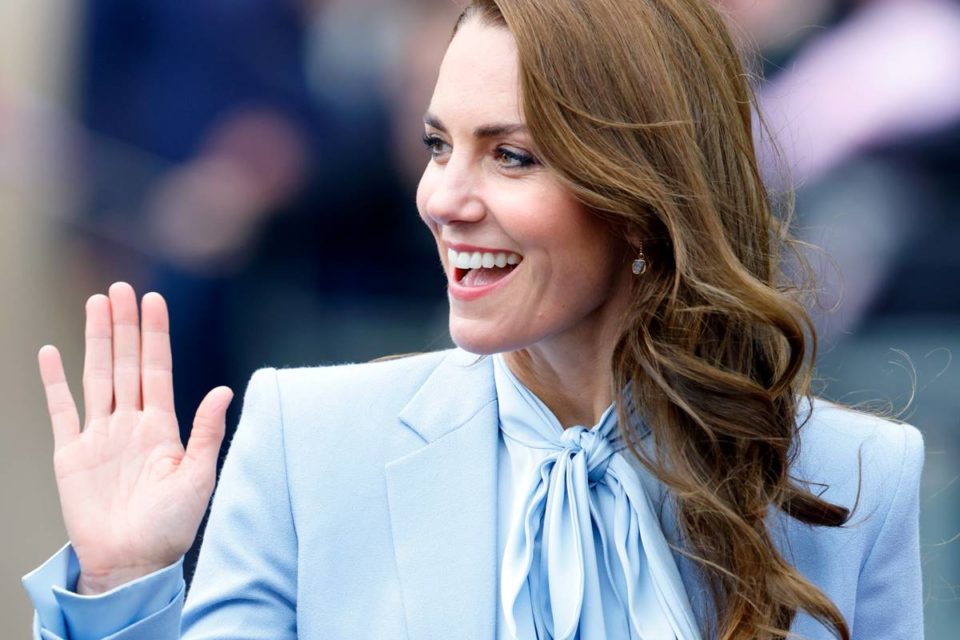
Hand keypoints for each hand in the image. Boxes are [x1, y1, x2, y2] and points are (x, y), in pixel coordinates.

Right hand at [38, 282, 232, 594]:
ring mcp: (100, 435)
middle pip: (126, 363)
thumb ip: (207, 432)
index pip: (158, 368)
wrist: (132, 562)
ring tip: (96, 304)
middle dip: (125, 325)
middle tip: (121, 288)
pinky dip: (53, 381)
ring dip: (96, 340)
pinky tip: (50, 352)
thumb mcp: (199, 477)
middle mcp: (131, 423)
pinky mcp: (71, 454)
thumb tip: (222, 389)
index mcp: (163, 426)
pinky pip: (61, 410)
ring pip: (97, 376)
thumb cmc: (172, 525)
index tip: (155, 299)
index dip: (155, 334)